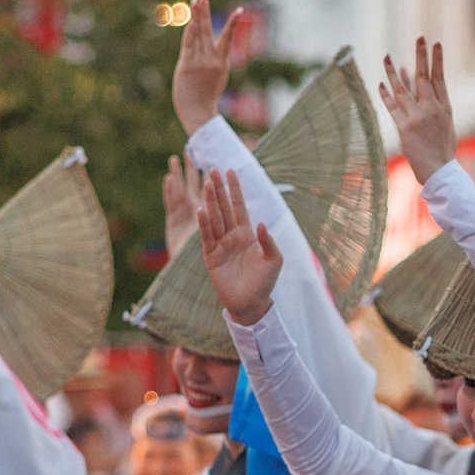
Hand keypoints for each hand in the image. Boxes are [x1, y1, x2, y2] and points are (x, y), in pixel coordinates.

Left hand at [173, 0, 255, 134]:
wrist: (199, 113)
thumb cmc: (205, 101)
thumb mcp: (213, 80)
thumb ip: (208, 63)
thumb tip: (203, 53)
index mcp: (222, 63)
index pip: (227, 38)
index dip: (233, 24)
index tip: (239, 10)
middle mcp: (212, 59)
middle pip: (208, 30)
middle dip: (205, 12)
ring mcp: (200, 61)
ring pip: (198, 33)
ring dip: (197, 15)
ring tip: (196, 0)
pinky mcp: (187, 65)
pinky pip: (188, 43)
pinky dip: (189, 30)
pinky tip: (190, 19)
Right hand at [192, 167, 283, 325]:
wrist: (251, 303)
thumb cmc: (265, 281)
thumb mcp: (274, 259)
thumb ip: (268, 241)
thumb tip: (260, 224)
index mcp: (247, 233)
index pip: (239, 206)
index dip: (235, 189)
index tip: (231, 171)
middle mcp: (232, 235)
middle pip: (224, 208)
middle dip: (219, 189)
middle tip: (213, 170)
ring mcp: (220, 245)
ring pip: (214, 219)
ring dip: (210, 202)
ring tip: (206, 183)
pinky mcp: (211, 257)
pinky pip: (206, 238)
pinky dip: (204, 225)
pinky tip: (200, 210)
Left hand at [379, 38, 457, 180]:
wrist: (440, 171)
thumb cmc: (442, 149)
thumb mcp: (445, 124)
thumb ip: (435, 105)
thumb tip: (425, 90)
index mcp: (445, 107)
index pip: (439, 78)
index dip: (437, 60)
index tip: (435, 44)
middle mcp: (432, 109)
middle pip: (423, 77)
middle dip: (421, 56)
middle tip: (420, 37)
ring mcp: (418, 117)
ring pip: (403, 89)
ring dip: (393, 72)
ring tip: (387, 56)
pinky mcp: (404, 127)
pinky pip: (392, 106)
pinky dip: (385, 94)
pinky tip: (380, 83)